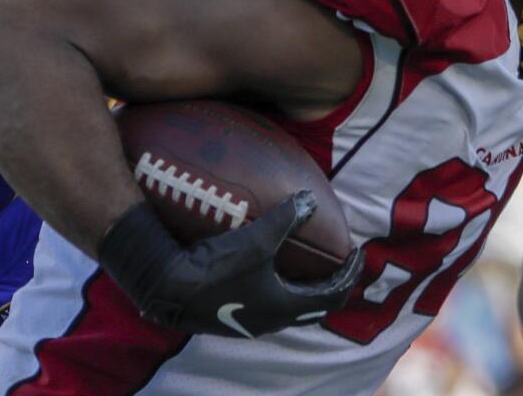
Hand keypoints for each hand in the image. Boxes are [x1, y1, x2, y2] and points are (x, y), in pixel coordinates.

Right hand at [99, 192, 363, 337]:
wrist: (166, 289)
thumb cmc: (215, 267)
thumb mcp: (257, 239)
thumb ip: (286, 218)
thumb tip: (310, 199)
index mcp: (286, 307)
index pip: (333, 294)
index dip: (350, 273)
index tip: (356, 254)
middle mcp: (272, 321)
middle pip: (315, 306)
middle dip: (331, 283)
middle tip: (338, 261)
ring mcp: (251, 322)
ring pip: (291, 308)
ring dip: (305, 288)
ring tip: (308, 265)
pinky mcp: (232, 317)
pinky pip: (269, 304)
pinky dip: (281, 288)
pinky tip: (269, 268)